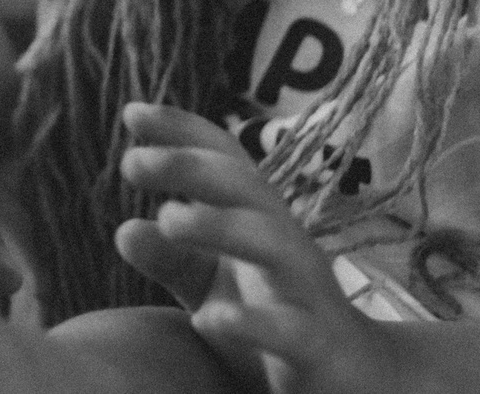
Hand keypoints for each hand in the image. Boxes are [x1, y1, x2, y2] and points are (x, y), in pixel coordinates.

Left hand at [115, 103, 401, 393]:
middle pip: (244, 187)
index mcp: (256, 220)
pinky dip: (249, 323)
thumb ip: (171, 259)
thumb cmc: (274, 317)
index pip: (223, 161)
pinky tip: (208, 320)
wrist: (355, 377)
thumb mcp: (211, 286)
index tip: (132, 112)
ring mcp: (305, 290)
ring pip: (271, 242)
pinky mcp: (316, 343)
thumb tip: (124, 228)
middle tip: (131, 162)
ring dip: (218, 225)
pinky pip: (289, 329)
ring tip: (167, 219)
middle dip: (190, 166)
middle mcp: (284, 242)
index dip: (182, 131)